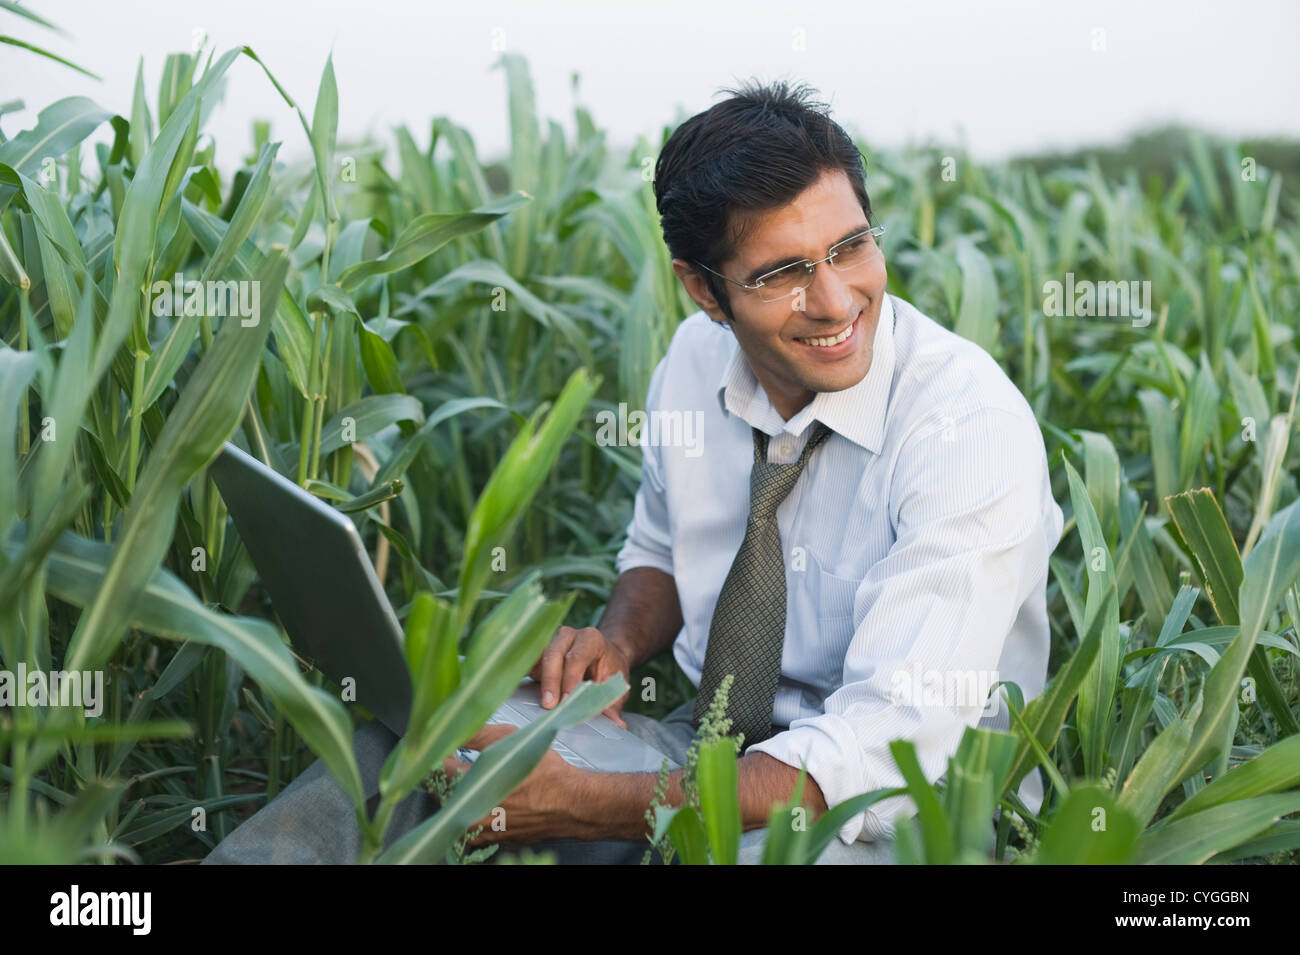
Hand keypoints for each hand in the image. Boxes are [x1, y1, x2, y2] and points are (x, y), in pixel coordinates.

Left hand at [442, 724, 589, 844]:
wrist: (571, 804)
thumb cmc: (545, 773)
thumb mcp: (509, 740)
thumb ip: (475, 734)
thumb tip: (450, 728)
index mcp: (470, 788)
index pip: (436, 769)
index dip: (437, 754)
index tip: (442, 746)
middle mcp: (470, 815)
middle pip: (442, 793)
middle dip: (446, 775)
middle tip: (457, 759)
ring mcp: (480, 833)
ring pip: (456, 810)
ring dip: (460, 794)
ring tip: (475, 779)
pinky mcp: (492, 840)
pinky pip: (473, 824)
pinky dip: (476, 810)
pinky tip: (490, 797)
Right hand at [527, 625, 631, 727]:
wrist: (604, 656)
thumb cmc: (609, 669)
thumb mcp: (616, 685)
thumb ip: (613, 704)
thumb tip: (616, 724)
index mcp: (591, 639)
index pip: (577, 656)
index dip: (570, 678)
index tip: (567, 700)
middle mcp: (568, 636)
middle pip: (554, 653)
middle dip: (551, 680)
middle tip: (549, 705)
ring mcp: (551, 642)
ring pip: (538, 657)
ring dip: (538, 680)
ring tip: (538, 702)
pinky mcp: (539, 653)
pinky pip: (528, 662)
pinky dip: (525, 675)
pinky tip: (521, 691)